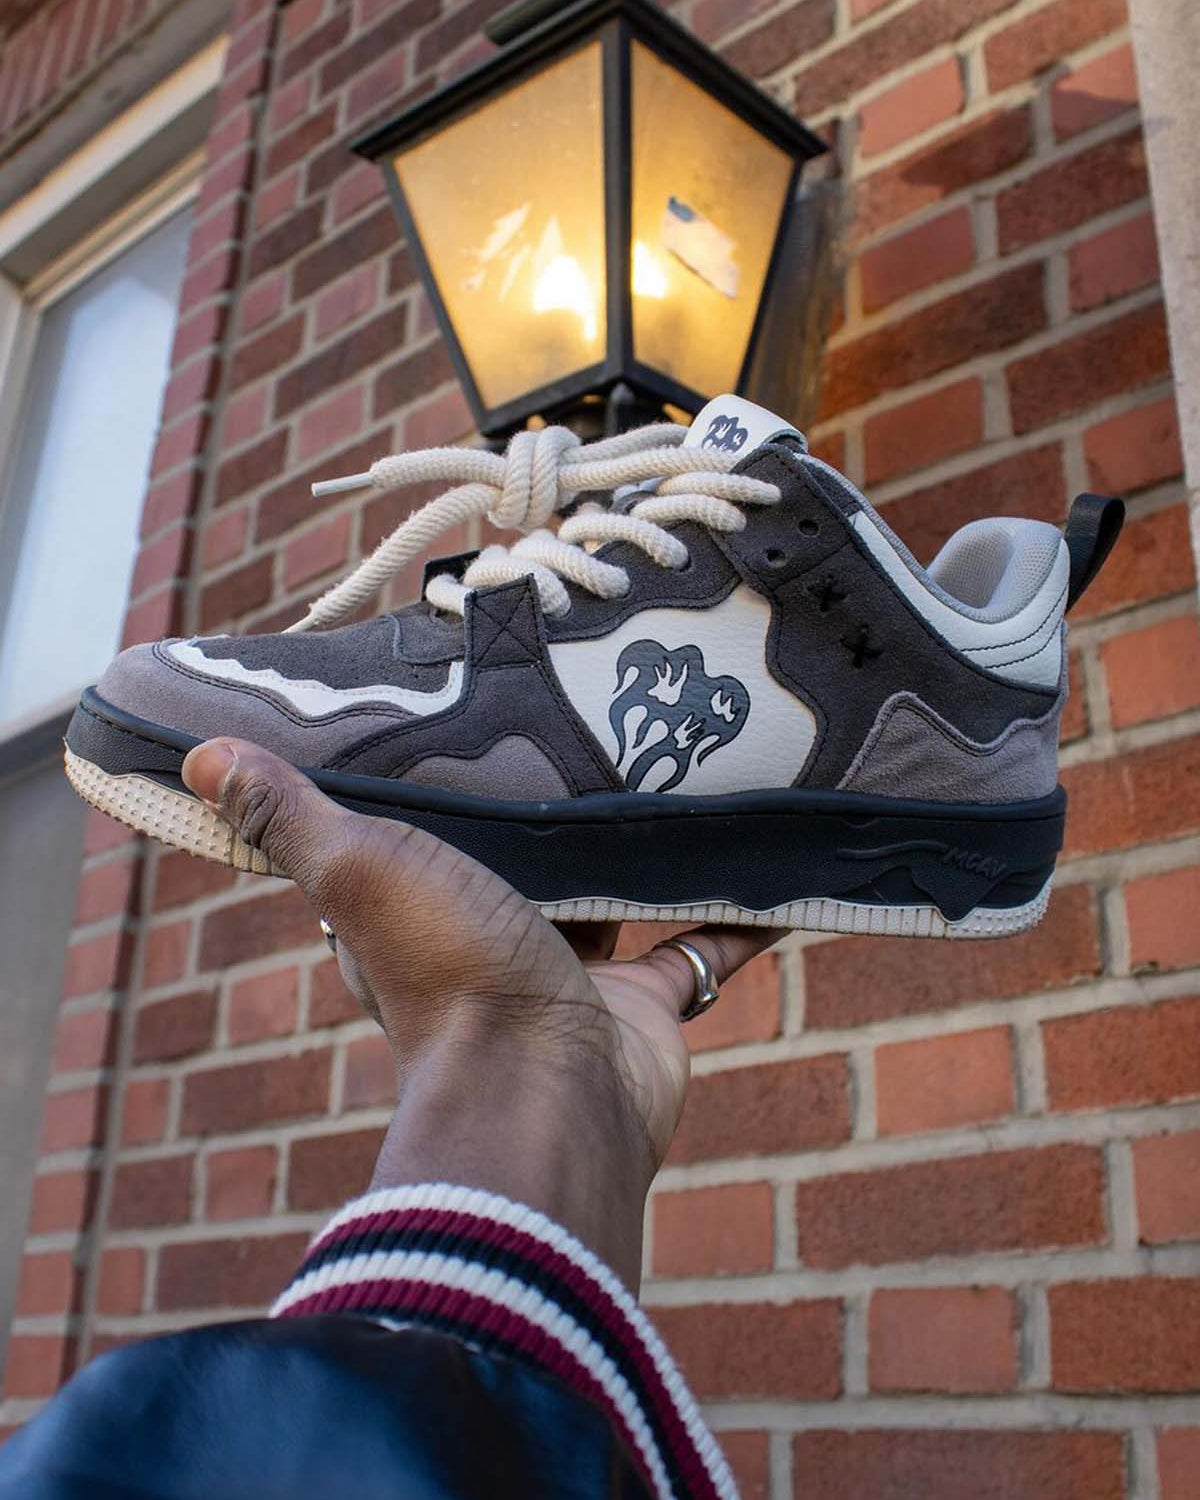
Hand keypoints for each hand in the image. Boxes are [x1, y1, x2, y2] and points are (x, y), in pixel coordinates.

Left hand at [182, 738, 782, 1284]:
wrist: (551, 1094)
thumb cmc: (449, 979)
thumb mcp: (365, 871)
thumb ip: (291, 819)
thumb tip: (194, 756)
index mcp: (422, 912)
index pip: (423, 842)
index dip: (442, 790)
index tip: (478, 719)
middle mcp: (493, 942)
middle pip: (529, 865)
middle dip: (557, 811)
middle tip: (601, 722)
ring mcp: (575, 976)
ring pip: (616, 898)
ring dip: (642, 852)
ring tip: (683, 764)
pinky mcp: (645, 1003)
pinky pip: (699, 945)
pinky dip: (736, 913)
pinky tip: (773, 860)